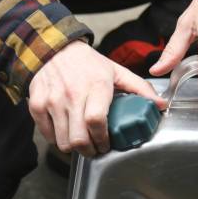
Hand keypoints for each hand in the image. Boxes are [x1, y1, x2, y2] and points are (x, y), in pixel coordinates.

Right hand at [28, 41, 165, 156]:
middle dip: (89, 150)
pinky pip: (47, 134)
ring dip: (74, 147)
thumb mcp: (116, 71)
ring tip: (82, 142)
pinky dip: (56, 139)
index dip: (103, 139)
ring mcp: (52, 101)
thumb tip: (160, 104)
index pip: (96, 121)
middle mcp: (72, 94)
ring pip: (62, 141)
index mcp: (96, 86)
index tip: (107, 144)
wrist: (53, 48)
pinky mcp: (37, 105)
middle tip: (95, 149)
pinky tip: (66, 133)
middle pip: (78, 138)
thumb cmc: (87, 63)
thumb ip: (140, 88)